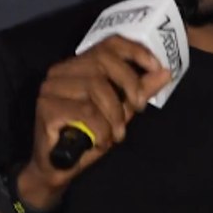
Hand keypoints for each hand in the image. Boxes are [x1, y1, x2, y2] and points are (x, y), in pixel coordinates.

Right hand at [21, 36, 171, 206]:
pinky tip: (100, 142)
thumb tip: (165, 72)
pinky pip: (86, 111)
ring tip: (116, 134)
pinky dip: (100, 129)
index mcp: (78, 66)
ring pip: (95, 86)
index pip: (108, 44)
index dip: (135, 50)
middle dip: (129, 84)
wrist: (58, 168)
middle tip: (139, 108)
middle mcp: (61, 71)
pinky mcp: (46, 107)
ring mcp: (50, 88)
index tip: (156, 67)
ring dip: (114, 114)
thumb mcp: (121, 112)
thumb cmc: (88, 136)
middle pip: (103, 61)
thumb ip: (139, 91)